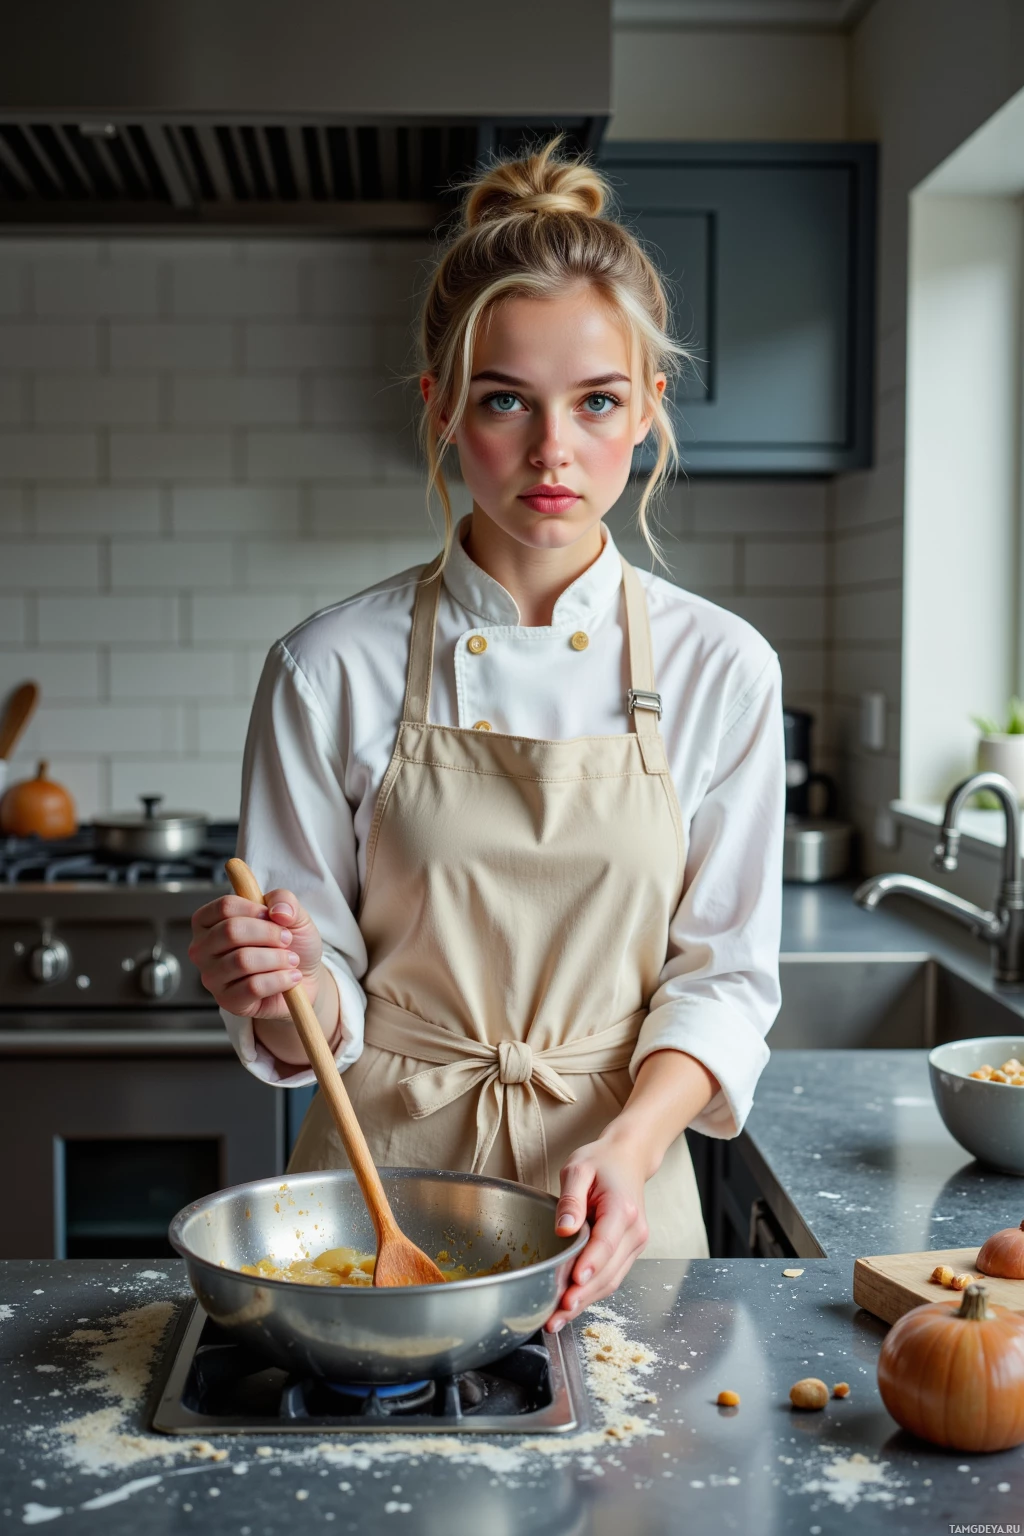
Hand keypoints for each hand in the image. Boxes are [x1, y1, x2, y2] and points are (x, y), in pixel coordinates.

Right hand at [189, 888, 322, 1020]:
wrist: (301, 977)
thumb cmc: (289, 943)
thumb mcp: (292, 913)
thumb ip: (284, 900)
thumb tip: (278, 911)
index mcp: (209, 922)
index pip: (225, 907)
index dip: (255, 909)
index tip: (274, 917)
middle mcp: (203, 949)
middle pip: (230, 931)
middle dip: (268, 933)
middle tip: (286, 939)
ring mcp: (212, 977)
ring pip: (242, 960)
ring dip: (277, 958)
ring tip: (291, 960)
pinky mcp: (227, 1001)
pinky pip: (253, 987)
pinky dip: (280, 980)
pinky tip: (290, 978)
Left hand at [545, 1131, 649, 1332]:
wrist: (628, 1159)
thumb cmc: (601, 1162)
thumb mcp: (578, 1168)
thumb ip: (571, 1199)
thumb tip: (564, 1229)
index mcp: (622, 1209)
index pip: (606, 1244)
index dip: (589, 1267)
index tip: (573, 1284)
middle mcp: (635, 1231)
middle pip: (608, 1272)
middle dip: (581, 1296)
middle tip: (555, 1315)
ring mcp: (636, 1244)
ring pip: (611, 1281)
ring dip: (585, 1302)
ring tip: (556, 1319)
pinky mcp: (629, 1251)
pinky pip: (611, 1277)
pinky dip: (592, 1293)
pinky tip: (571, 1305)